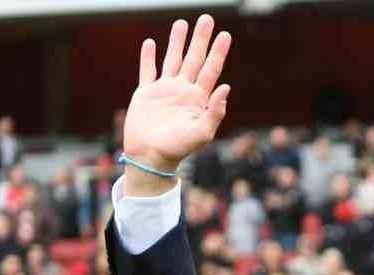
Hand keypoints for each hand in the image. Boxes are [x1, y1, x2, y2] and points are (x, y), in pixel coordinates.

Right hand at [122, 15, 231, 193]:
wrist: (151, 157)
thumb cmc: (178, 149)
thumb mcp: (202, 133)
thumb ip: (215, 112)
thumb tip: (226, 88)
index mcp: (198, 99)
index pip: (211, 70)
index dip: (218, 53)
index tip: (226, 35)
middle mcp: (183, 91)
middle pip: (194, 59)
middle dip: (201, 39)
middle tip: (207, 18)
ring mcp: (164, 91)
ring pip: (173, 59)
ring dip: (177, 42)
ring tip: (182, 23)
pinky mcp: (146, 94)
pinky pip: (148, 71)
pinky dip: (148, 57)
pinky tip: (151, 43)